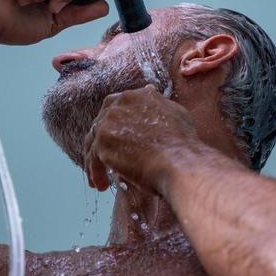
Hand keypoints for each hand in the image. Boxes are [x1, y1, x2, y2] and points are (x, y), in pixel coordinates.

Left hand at [84, 85, 204, 194]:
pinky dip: (95, 173)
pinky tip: (102, 185)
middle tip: (105, 161)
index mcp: (137, 96)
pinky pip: (92, 158)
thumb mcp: (175, 112)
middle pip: (100, 123)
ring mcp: (110, 121)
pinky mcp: (103, 141)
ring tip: (100, 180)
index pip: (114, 108)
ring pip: (94, 142)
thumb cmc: (182, 144)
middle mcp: (120, 103)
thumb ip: (158, 103)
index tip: (116, 141)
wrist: (179, 162)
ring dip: (96, 162)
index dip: (114, 126)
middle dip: (101, 143)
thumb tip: (149, 90)